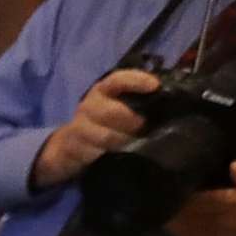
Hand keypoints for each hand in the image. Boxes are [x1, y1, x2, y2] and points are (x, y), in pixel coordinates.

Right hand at [29, 68, 158, 191]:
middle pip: (111, 112)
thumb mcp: (116, 107)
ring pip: (105, 137)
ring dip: (123, 142)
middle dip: (131, 121)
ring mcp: (79, 128)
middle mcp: (89, 106)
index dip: (136, 81)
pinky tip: (114, 156)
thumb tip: (168, 101)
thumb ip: (138, 102)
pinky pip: (95, 154)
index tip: (154, 86)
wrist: (67, 147)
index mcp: (103, 91)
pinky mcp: (73, 148)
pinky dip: (108, 156)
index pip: (117, 80)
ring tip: (132, 145)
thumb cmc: (102, 124)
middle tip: (142, 128)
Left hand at [163, 162, 235, 235]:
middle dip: (175, 211)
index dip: (184, 196)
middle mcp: (233, 225)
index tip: (168, 186)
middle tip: (156, 199)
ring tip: (161, 213)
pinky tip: (177, 229)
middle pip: (195, 219)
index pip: (205, 200)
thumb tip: (233, 165)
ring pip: (194, 235)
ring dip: (177, 226)